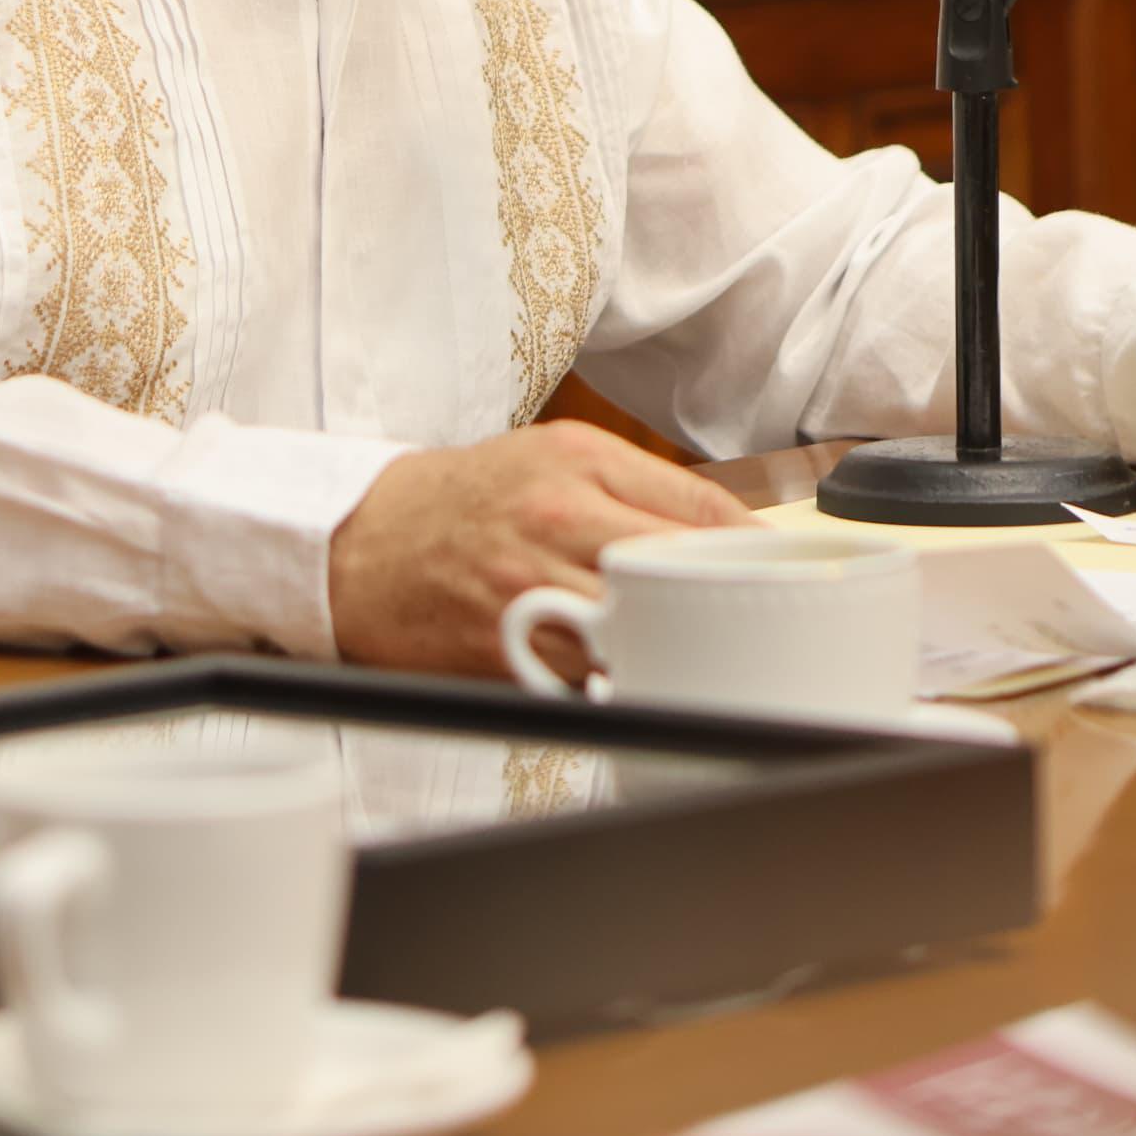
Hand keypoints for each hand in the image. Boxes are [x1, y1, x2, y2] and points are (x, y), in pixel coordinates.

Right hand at [326, 421, 753, 676]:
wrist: (359, 542)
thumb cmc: (463, 500)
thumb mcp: (551, 457)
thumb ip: (634, 485)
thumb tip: (723, 533)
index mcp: (579, 462)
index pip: (700, 510)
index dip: (752, 548)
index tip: (775, 570)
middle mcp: (556, 519)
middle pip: (678, 571)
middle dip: (718, 600)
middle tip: (742, 618)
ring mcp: (528, 585)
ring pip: (637, 629)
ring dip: (668, 647)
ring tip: (686, 652)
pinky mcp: (500, 645)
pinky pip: (582, 675)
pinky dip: (610, 679)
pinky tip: (622, 672)